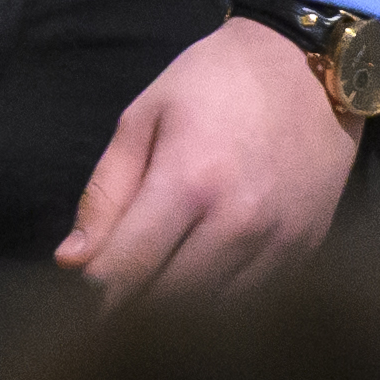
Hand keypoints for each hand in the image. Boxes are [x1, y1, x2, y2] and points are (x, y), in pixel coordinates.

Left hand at [59, 12, 362, 290]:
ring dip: (179, 312)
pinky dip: (223, 302)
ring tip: (159, 290)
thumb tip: (71, 262)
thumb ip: (105, 194)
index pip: (129, 269)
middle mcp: (238, 222)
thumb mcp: (143, 119)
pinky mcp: (308, 250)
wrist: (307, 66)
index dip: (98, 294)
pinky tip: (205, 281)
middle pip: (170, 302)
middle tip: (119, 297)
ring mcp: (279, 241)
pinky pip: (255, 300)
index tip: (85, 298)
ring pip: (214, 313)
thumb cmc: (212, 83)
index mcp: (187, 181)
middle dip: (134, 308)